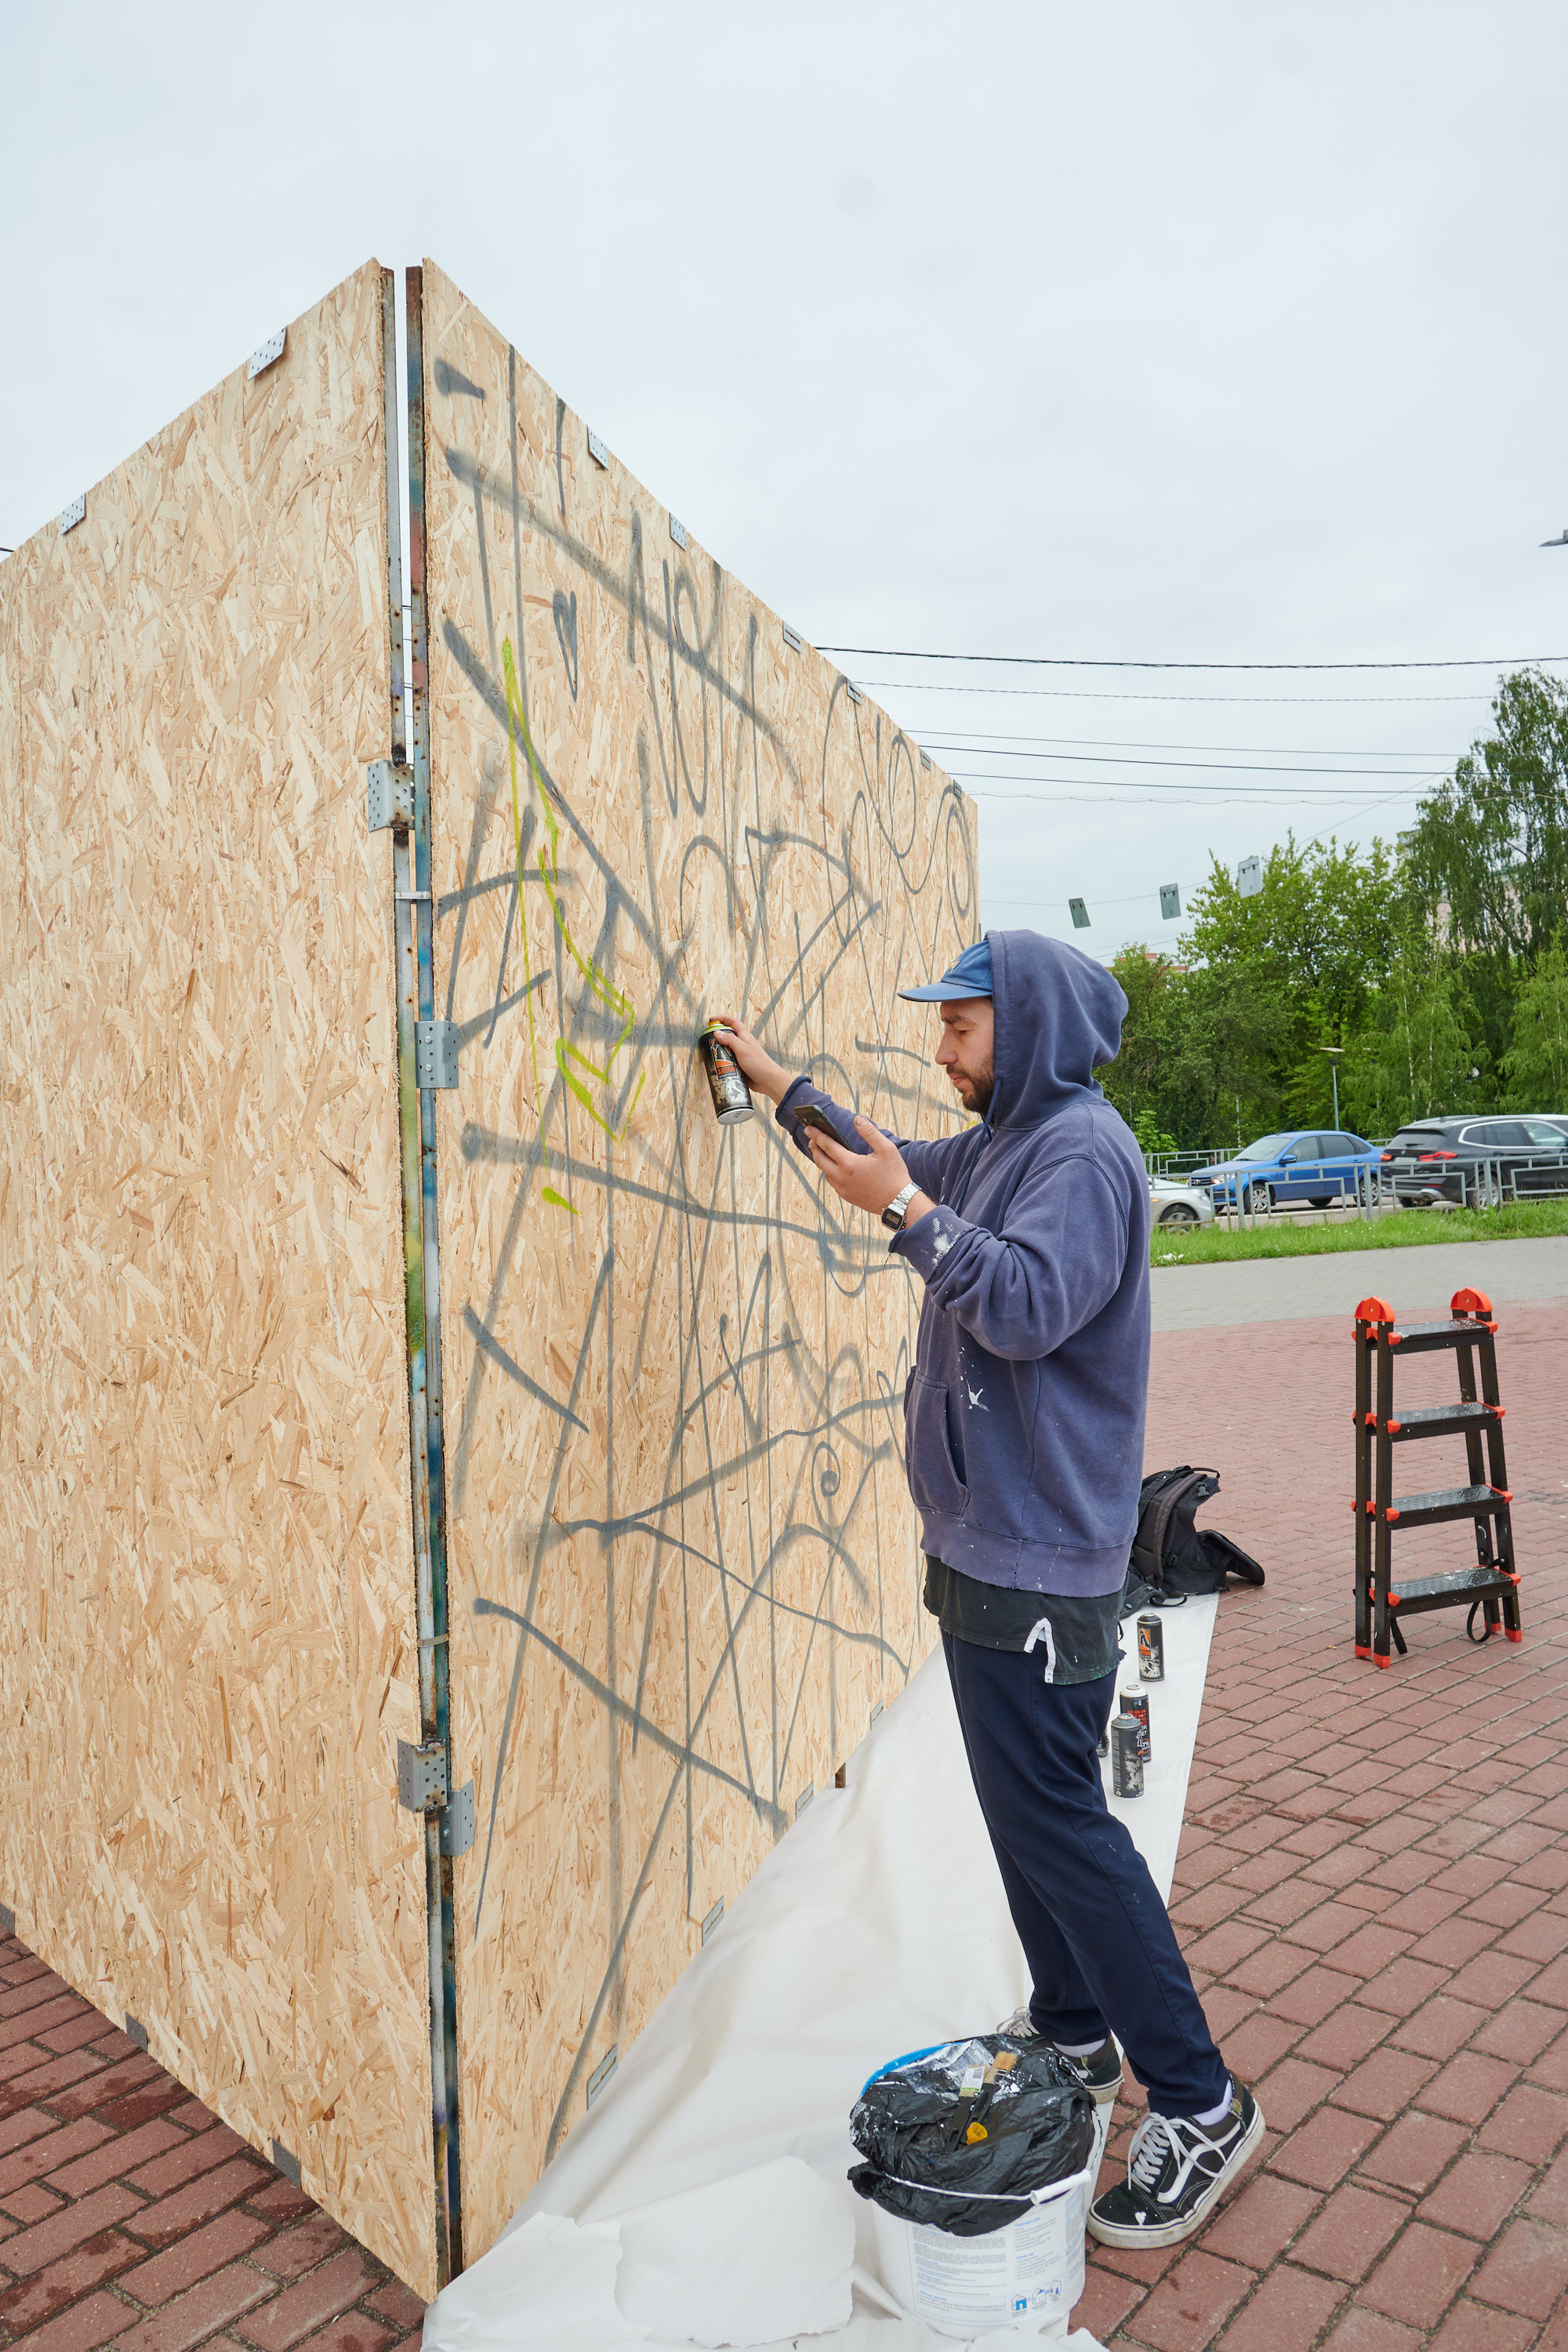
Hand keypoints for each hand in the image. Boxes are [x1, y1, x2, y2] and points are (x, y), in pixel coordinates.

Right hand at [710, 1013, 793, 1103]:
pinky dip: (722, 1063)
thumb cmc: (759, 1063)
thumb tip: (717, 1032)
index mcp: (744, 1037)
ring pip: (726, 1050)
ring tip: (712, 1056)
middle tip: (708, 1042)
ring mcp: (740, 1055)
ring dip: (719, 1052)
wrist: (767, 1080)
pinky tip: (718, 1067)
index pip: (733, 1022)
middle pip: (727, 1037)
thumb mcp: (742, 1048)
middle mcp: (742, 1045)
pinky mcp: (739, 1066)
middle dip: (717, 1038)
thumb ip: (730, 1040)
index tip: (712, 1020)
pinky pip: (728, 1062)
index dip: (722, 1019)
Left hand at [806, 1116, 927, 1222]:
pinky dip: (831, 1173)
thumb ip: (870, 1132)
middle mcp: (842, 1177)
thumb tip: (857, 1119)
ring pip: (825, 1173)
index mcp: (849, 1163)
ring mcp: (843, 1189)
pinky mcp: (847, 1197)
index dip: (816, 1135)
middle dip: (814, 1147)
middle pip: (820, 1160)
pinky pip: (833, 1183)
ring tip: (825, 1152)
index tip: (808, 1128)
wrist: (899, 1202)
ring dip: (822, 1161)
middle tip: (813, 1139)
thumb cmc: (894, 1174)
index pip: (827, 1145)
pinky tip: (837, 1168)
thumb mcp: (886, 1149)